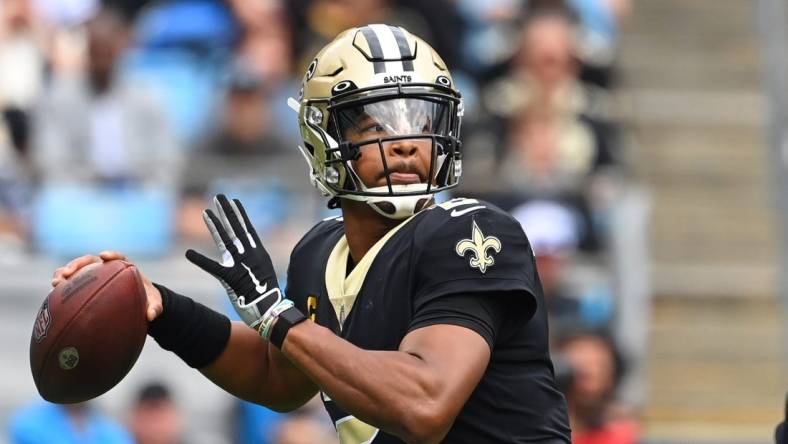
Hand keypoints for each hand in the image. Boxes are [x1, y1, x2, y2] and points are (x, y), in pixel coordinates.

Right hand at [51, 251, 162, 320]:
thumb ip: (155, 307)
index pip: (119, 257)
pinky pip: (72, 282)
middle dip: (78, 264)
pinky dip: (63, 286)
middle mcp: (107, 269)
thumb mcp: (154, 303)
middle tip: (67, 273)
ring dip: (64, 273)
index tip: (104, 257)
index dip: (112, 255)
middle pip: (90, 261)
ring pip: (78, 270)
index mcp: (125, 268)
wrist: (137, 303)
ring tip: (55, 282)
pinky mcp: (86, 285)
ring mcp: (95, 276)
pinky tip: (53, 294)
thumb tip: (151, 315)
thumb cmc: (146, 300)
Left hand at [186, 195, 289, 335]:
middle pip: (236, 228)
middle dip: (227, 212)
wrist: (271, 311)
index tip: (233, 201)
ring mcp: (240, 265)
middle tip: (218, 197)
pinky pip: (212, 267)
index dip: (239, 214)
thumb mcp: (264, 274)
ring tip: (206, 212)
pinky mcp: (230, 278)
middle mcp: (250, 255)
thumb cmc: (268, 296)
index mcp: (258, 253)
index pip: (247, 228)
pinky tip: (188, 253)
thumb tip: (250, 258)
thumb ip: (255, 263)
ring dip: (215, 226)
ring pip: (225, 241)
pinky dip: (200, 260)